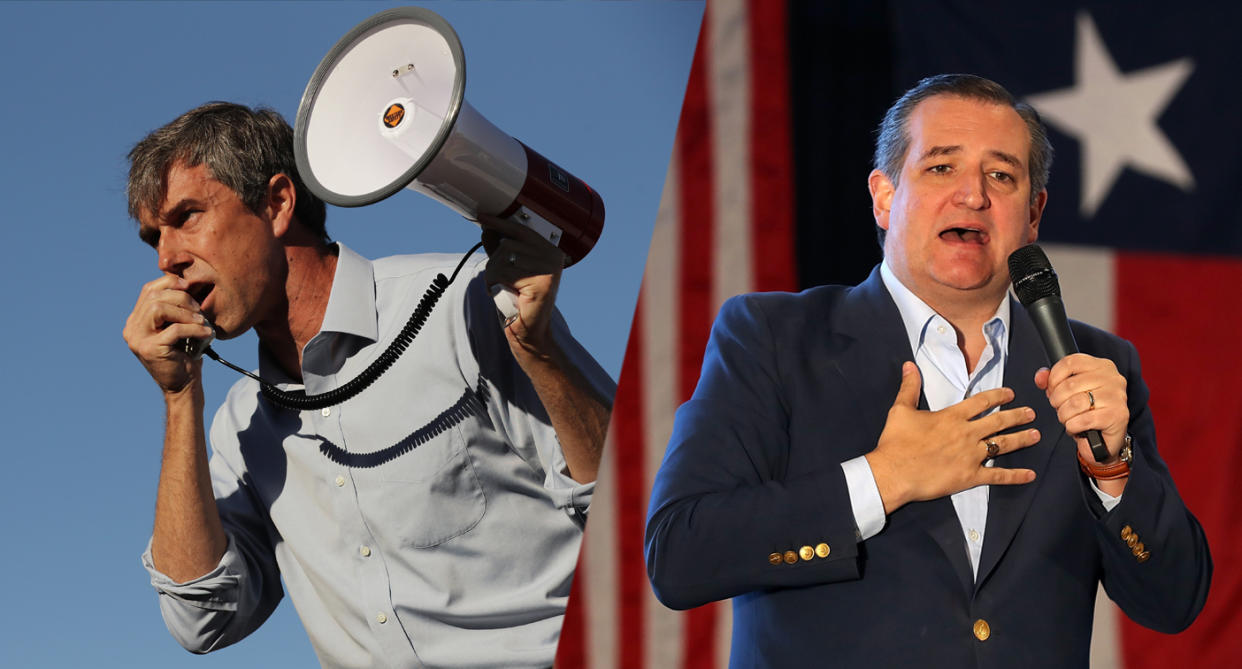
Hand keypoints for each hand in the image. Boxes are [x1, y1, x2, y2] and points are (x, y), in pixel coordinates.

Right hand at [123, 274, 213, 394]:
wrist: (183, 385)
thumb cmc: (185, 353)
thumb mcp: (177, 326)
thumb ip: (174, 306)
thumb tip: (184, 279)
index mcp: (135, 320)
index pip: (148, 290)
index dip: (169, 283)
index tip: (189, 287)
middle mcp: (131, 328)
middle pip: (154, 297)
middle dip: (181, 298)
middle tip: (199, 311)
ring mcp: (137, 339)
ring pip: (159, 309)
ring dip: (186, 312)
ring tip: (202, 321)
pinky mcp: (149, 349)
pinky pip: (174, 329)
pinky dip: (194, 328)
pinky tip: (205, 333)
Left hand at [480, 214, 565, 356]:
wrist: (527, 332)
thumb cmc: (517, 302)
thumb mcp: (507, 270)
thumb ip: (500, 250)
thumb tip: (487, 228)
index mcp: (549, 250)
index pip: (521, 230)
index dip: (499, 223)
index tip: (482, 217)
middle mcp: (553, 255)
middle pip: (507, 244)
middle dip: (495, 262)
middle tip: (501, 281)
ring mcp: (550, 268)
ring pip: (503, 257)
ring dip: (494, 274)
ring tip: (504, 289)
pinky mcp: (542, 281)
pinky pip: (503, 271)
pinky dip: (496, 283)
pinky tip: (505, 294)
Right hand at [866, 362, 1038, 513]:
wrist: (893, 472)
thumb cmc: (896, 442)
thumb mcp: (901, 410)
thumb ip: (909, 387)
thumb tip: (909, 365)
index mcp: (952, 416)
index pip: (981, 401)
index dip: (998, 395)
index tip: (1010, 394)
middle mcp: (966, 434)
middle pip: (998, 421)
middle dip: (1017, 416)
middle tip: (1031, 413)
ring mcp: (971, 456)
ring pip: (1003, 445)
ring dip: (1022, 439)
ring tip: (1036, 435)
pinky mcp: (969, 476)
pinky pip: (997, 476)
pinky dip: (1015, 476)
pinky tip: (1030, 475)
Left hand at [1034, 353, 1129, 464]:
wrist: (1103, 440)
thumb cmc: (1086, 411)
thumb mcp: (1068, 391)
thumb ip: (1052, 380)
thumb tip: (1041, 377)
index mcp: (1101, 366)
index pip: (1070, 363)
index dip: (1054, 378)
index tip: (1052, 390)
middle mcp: (1112, 379)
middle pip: (1070, 385)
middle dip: (1057, 401)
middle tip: (1060, 409)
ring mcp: (1116, 397)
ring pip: (1075, 403)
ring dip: (1064, 415)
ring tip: (1068, 419)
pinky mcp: (1117, 416)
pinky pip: (1083, 420)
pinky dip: (1072, 426)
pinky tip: (1076, 428)